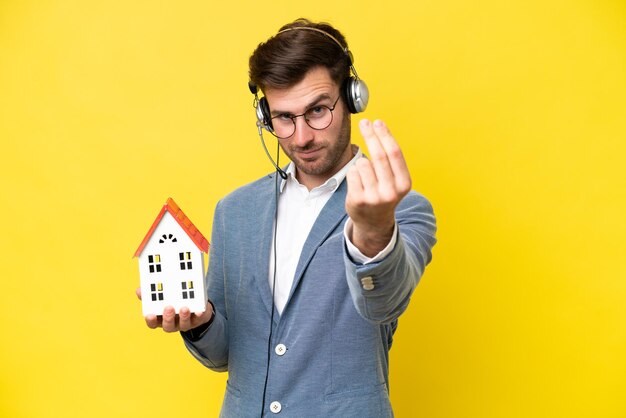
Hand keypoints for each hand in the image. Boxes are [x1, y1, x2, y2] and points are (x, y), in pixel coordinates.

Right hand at [135, 288, 213, 331]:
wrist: (197, 306)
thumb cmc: (175, 301)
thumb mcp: (162, 298)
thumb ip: (151, 295)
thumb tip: (139, 290)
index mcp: (162, 319)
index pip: (153, 323)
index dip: (151, 321)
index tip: (150, 314)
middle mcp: (173, 323)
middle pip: (168, 326)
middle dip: (168, 318)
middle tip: (169, 308)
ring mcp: (186, 323)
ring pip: (184, 324)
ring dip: (184, 317)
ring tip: (184, 308)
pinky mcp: (198, 319)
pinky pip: (199, 319)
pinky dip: (199, 315)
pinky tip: (199, 311)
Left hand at [346, 119, 411, 256]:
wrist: (374, 222)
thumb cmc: (384, 192)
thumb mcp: (395, 179)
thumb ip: (389, 159)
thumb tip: (378, 126)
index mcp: (404, 184)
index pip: (394, 153)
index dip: (385, 135)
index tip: (377, 122)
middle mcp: (391, 191)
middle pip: (379, 155)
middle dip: (371, 135)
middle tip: (364, 122)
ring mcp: (374, 197)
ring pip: (362, 164)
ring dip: (361, 163)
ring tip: (365, 176)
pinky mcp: (358, 200)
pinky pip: (352, 173)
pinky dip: (353, 173)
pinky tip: (358, 183)